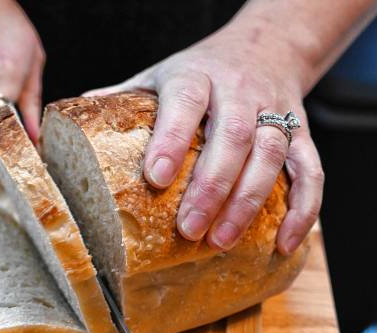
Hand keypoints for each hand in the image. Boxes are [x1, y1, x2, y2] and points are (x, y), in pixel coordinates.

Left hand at [85, 24, 323, 255]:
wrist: (265, 46)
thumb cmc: (200, 72)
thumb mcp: (157, 76)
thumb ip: (120, 103)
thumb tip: (65, 132)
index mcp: (195, 77)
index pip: (185, 103)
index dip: (172, 139)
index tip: (155, 178)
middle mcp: (239, 92)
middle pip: (234, 136)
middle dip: (211, 186)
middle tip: (188, 230)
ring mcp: (275, 112)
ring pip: (272, 155)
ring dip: (250, 202)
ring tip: (221, 241)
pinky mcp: (301, 133)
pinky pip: (311, 171)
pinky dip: (303, 209)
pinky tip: (283, 243)